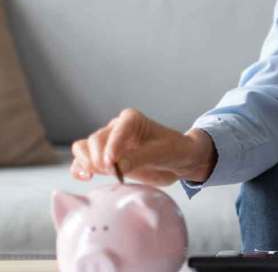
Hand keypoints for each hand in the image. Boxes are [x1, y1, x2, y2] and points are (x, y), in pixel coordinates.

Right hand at [70, 108, 216, 185]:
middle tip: (111, 172)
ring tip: (94, 174)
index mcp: (132, 119)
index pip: (115, 129)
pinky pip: (83, 161)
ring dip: (85, 161)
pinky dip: (79, 168)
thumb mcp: (162, 153)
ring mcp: (109, 144)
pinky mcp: (105, 160)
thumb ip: (139, 158)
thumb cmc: (174, 150)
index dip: (111, 146)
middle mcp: (116, 128)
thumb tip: (116, 166)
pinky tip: (85, 177)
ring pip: (84, 147)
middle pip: (95, 139)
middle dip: (99, 157)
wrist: (179, 161)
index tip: (112, 164)